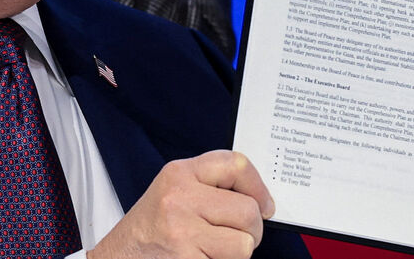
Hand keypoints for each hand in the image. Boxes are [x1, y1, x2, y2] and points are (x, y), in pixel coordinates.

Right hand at [88, 150, 274, 258]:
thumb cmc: (148, 232)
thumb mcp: (173, 194)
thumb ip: (210, 188)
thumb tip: (259, 199)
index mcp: (179, 173)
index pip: (236, 164)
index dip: (258, 186)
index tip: (265, 205)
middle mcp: (179, 197)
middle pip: (248, 210)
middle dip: (250, 230)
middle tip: (235, 237)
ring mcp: (181, 230)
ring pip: (244, 243)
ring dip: (236, 253)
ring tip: (211, 250)